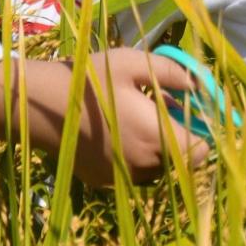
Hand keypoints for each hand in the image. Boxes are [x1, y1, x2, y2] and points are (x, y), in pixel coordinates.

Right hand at [0, 47, 210, 186]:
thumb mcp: (133, 63)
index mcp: (156, 137)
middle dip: (177, 136)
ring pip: (155, 168)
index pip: (200, 153)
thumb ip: (172, 74)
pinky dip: (132, 155)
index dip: (203, 135)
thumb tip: (199, 86)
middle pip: (178, 161)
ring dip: (156, 146)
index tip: (194, 116)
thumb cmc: (92, 79)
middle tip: (163, 108)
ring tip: (137, 115)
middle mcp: (144, 165)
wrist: (42, 105)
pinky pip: (131, 171)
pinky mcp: (103, 182)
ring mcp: (122, 178)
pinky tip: (114, 129)